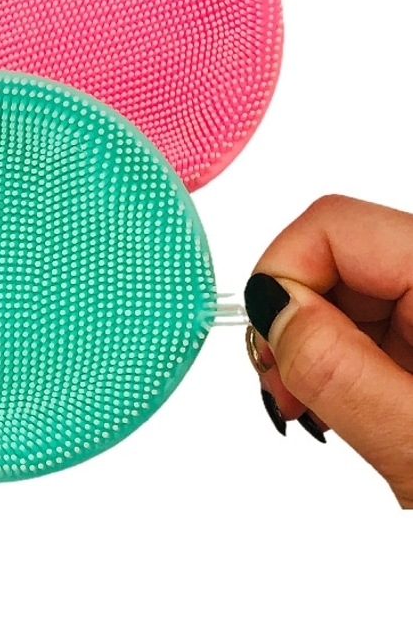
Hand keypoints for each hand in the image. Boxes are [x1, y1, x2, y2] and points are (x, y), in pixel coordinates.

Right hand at [244, 196, 412, 507]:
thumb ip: (335, 367)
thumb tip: (273, 310)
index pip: (332, 226)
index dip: (281, 279)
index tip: (271, 346)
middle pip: (333, 253)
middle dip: (289, 319)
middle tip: (285, 390)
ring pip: (341, 289)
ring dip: (308, 345)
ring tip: (316, 407)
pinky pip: (364, 320)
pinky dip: (334, 359)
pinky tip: (344, 402)